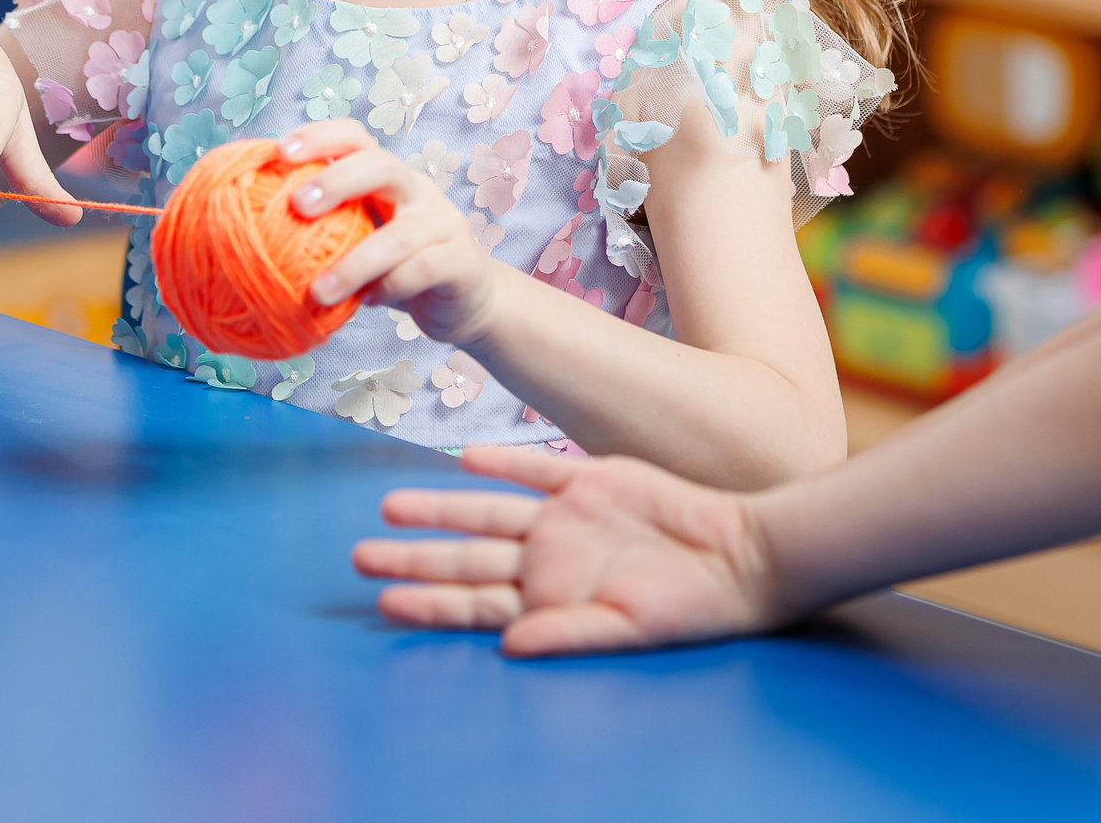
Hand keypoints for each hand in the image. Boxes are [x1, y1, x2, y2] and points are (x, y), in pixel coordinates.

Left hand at [279, 120, 507, 344]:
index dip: (319, 137)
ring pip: (400, 234)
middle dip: (338, 180)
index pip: (356, 139)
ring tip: (317, 292)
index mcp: (388, 178)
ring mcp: (443, 223)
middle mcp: (417, 190)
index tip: (278, 152)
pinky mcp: (460, 261)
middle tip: (298, 205)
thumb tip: (247, 238)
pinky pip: (421, 271)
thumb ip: (326, 232)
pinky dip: (388, 288)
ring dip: (355, 263)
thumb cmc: (398, 269)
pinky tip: (365, 303)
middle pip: (382, 166)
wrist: (466, 302)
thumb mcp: (362, 240)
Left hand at [351, 445, 787, 655]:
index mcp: (551, 599)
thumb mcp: (628, 629)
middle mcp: (549, 558)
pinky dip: (501, 461)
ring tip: (390, 508)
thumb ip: (566, 633)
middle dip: (414, 558)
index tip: (384, 603)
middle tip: (358, 556)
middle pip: (466, 557)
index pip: (474, 603)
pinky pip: (536, 468)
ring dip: (440, 507)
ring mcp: (567, 518)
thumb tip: (507, 644)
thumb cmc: (691, 607)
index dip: (429, 602)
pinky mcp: (592, 480)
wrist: (742, 555)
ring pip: (487, 511)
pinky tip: (465, 458)